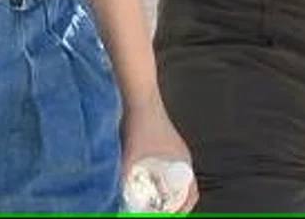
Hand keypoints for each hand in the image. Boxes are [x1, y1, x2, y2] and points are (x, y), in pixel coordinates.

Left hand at [121, 96, 198, 212]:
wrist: (139, 97)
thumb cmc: (140, 123)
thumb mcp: (130, 155)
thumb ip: (122, 177)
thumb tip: (113, 198)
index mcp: (182, 161)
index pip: (191, 193)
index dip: (183, 209)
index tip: (171, 217)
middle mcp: (181, 157)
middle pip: (185, 189)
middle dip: (174, 205)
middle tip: (159, 214)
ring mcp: (172, 151)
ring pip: (175, 179)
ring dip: (167, 194)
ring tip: (151, 205)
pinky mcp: (162, 147)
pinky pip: (168, 170)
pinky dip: (161, 182)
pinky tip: (144, 185)